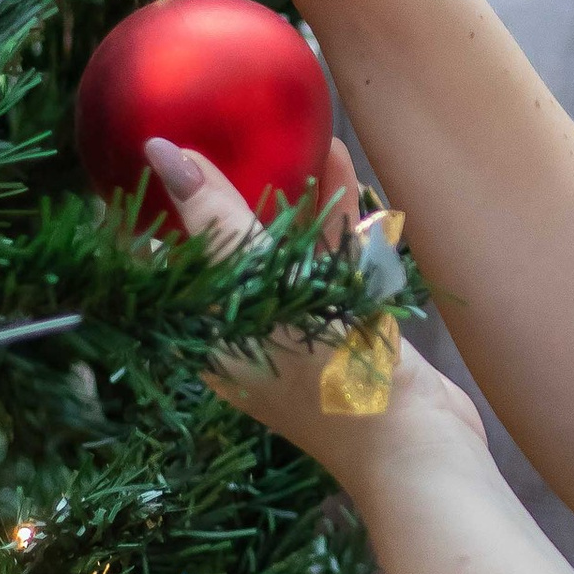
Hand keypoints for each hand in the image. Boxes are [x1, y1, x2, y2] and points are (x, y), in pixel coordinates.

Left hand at [142, 133, 490, 494]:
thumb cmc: (324, 371)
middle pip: (229, 251)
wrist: (415, 444)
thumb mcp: (263, 286)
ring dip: (298, 196)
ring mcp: (299, 333)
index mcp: (207, 337)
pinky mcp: (348, 329)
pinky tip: (344, 168)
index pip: (168, 264)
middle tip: (234, 129)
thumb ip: (216, 220)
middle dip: (237, 189)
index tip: (158, 149)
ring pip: (287, 252)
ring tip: (305, 136)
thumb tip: (158, 150)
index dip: (159, 210)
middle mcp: (245, 335)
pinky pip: (333, 263)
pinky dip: (338, 220)